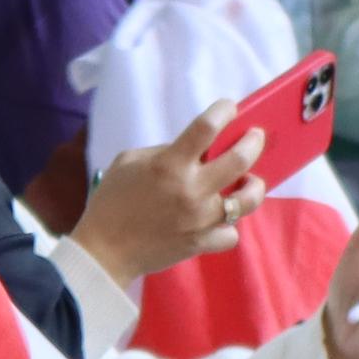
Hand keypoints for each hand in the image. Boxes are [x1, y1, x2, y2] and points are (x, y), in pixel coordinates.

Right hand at [74, 102, 264, 289]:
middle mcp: (190, 190)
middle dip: (254, 142)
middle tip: (255, 136)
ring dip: (253, 186)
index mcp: (169, 164)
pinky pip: (231, 233)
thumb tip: (196, 149)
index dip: (224, 110)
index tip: (230, 107)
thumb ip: (164, 151)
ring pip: (247, 200)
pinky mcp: (201, 243)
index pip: (206, 127)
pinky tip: (221, 218)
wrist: (103, 251)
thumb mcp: (129, 162)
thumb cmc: (112, 201)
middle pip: (240, 160)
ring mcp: (199, 219)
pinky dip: (228, 225)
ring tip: (249, 181)